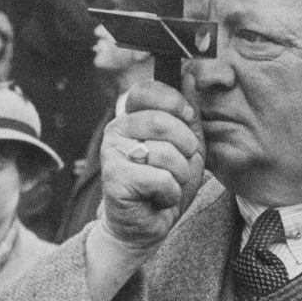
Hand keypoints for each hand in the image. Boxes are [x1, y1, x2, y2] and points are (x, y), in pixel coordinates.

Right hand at [99, 77, 204, 254]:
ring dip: (180, 176)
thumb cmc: (166, 183)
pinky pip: (160, 178)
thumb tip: (189, 76)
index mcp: (132, 116)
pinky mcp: (114, 178)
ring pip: (166, 154)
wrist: (147, 225)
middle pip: (163, 122)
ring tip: (168, 185)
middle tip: (181, 164)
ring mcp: (112, 153)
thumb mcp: (187, 145)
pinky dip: (170, 193)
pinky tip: (158, 197)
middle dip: (186, 148)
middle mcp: (117, 129)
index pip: (148, 90)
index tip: (187, 118)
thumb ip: (188, 113)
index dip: (175, 102)